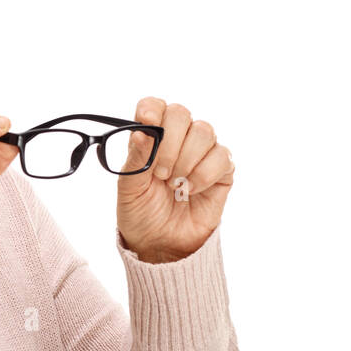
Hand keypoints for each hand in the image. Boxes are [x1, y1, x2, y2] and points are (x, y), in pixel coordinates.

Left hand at [115, 98, 234, 263]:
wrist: (161, 244)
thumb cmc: (141, 214)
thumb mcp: (129, 188)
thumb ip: (136, 159)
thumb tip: (142, 132)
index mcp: (150, 138)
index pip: (154, 106)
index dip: (152, 109)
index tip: (147, 121)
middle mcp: (177, 139)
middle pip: (181, 113)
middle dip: (169, 143)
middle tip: (160, 173)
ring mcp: (201, 153)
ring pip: (204, 131)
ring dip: (186, 160)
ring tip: (174, 185)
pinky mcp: (221, 169)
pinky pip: (222, 155)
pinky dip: (204, 174)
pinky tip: (191, 190)